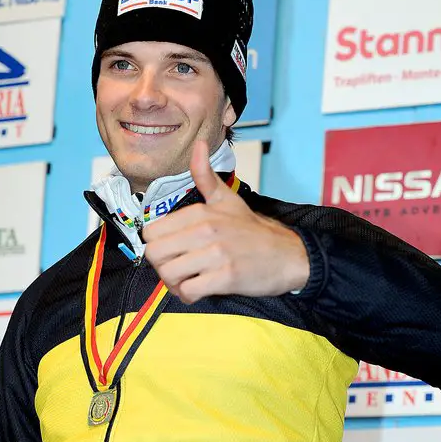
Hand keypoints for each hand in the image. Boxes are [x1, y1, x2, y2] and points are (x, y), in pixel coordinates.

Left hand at [142, 140, 309, 303]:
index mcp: (200, 213)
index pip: (151, 232)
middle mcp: (205, 230)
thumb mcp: (228, 199)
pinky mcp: (226, 277)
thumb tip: (198, 146)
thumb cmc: (254, 232)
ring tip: (186, 283)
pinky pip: (190, 291)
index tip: (171, 252)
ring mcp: (216, 254)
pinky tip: (198, 291)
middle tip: (176, 271)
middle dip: (161, 267)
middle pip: (154, 254)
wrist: (288, 254)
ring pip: (169, 274)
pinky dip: (189, 295)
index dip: (156, 246)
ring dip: (173, 284)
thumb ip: (205, 177)